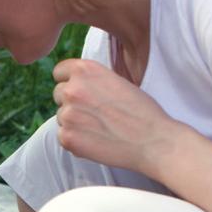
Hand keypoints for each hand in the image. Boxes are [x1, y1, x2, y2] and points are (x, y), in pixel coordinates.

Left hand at [52, 59, 182, 176]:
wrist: (153, 140)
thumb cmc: (141, 111)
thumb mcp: (116, 80)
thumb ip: (92, 81)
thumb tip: (74, 85)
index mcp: (85, 70)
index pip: (59, 73)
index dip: (69, 82)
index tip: (80, 91)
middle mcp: (72, 89)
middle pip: (58, 94)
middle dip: (72, 103)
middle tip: (96, 113)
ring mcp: (67, 114)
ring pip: (61, 117)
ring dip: (75, 123)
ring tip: (101, 128)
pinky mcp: (67, 138)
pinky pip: (63, 136)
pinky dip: (76, 140)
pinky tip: (97, 141)